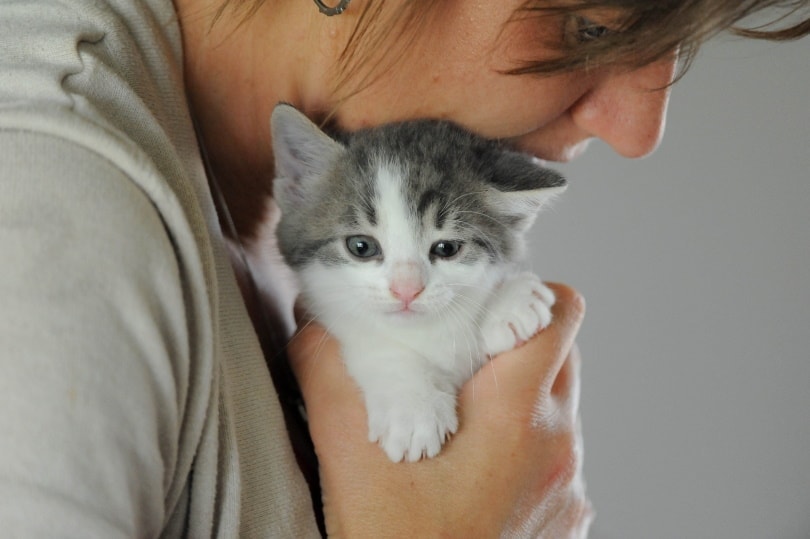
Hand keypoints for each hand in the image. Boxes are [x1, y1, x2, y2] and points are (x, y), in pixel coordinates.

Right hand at [287, 283, 592, 536]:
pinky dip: (520, 442)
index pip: (559, 314)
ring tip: (458, 413)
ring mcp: (568, 487)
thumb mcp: (351, 460)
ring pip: (557, 405)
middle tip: (458, 352)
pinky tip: (471, 468)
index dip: (522, 293)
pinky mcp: (565, 518)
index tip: (478, 306)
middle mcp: (559, 446)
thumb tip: (314, 323)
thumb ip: (330, 376)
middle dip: (512, 340)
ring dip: (515, 394)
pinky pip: (553, 453)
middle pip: (559, 355)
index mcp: (519, 417)